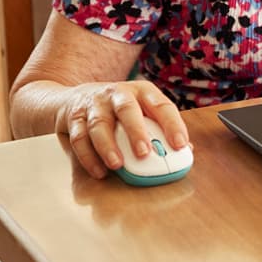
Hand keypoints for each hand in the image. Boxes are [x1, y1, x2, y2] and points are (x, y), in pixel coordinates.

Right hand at [56, 80, 190, 178]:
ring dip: (108, 146)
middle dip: (136, 132)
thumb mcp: (142, 111)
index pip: (162, 105)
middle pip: (127, 110)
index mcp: (142, 92)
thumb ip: (161, 129)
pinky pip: (80, 138)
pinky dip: (89, 157)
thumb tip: (186, 151)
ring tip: (117, 165)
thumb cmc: (118, 110)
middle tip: (144, 153)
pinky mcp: (75, 117)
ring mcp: (94, 104)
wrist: (76, 98)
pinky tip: (99, 170)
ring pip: (100, 124)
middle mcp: (118, 93)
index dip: (173, 125)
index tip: (180, 145)